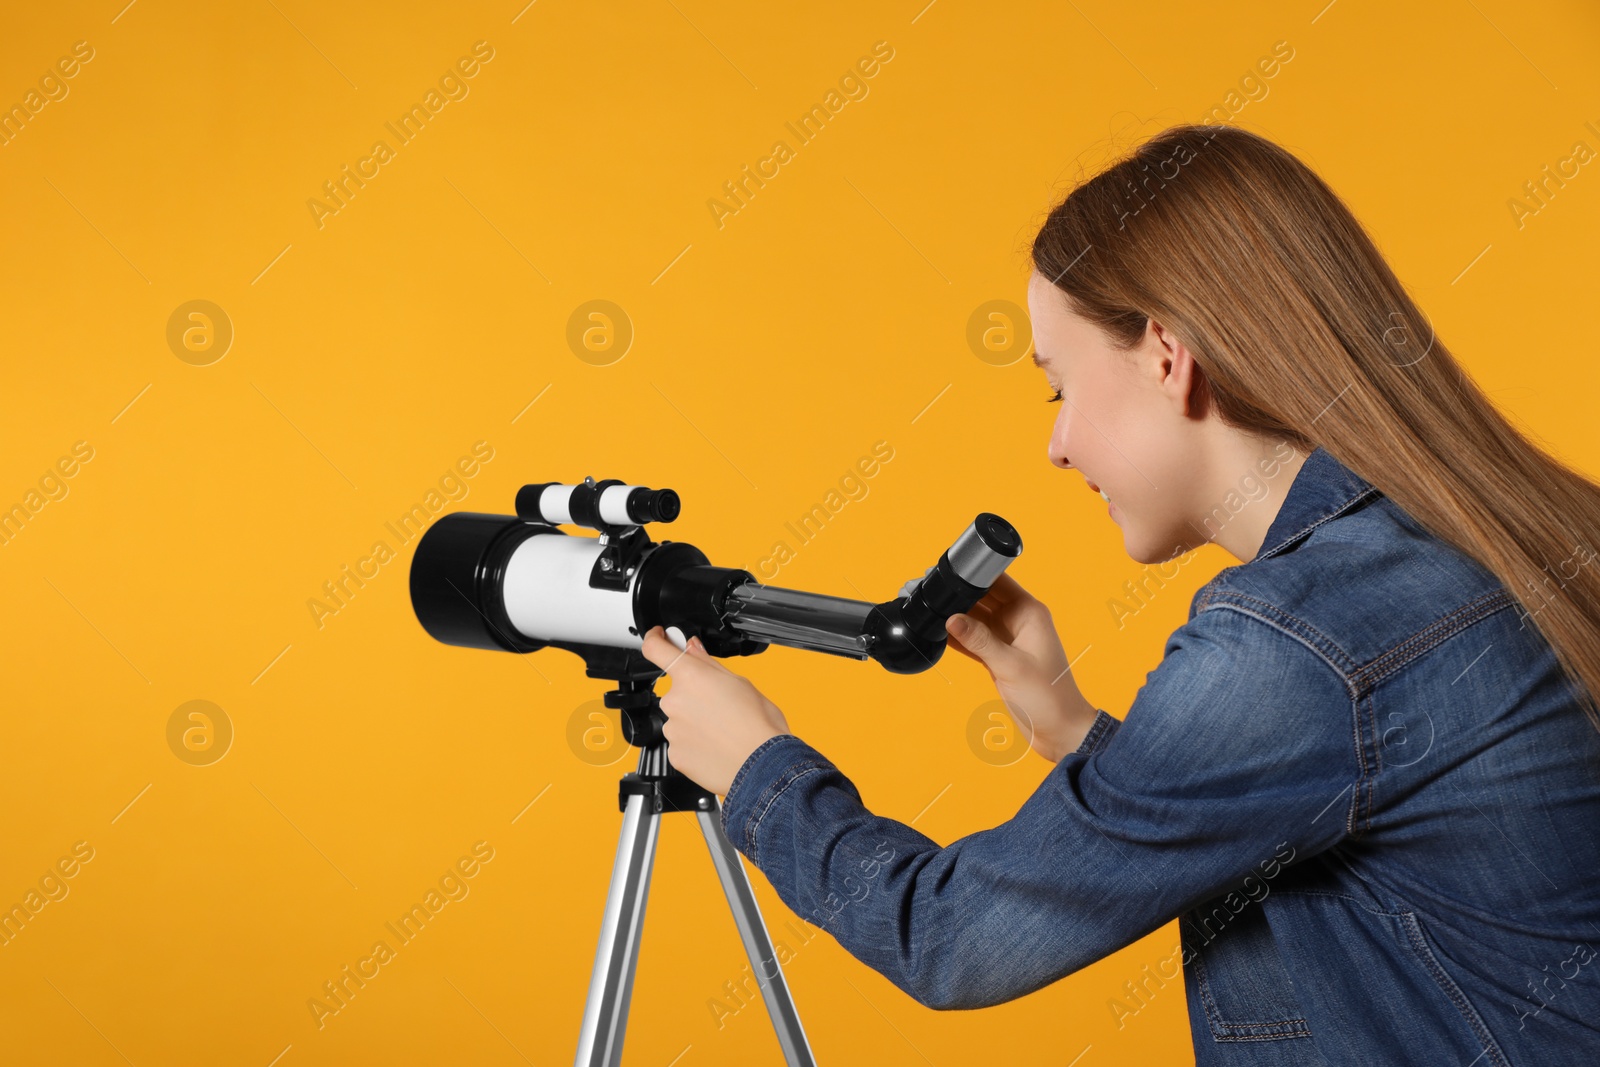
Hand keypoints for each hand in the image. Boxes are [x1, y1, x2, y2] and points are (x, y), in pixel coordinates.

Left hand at [638, 626, 792, 795]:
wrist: (762, 767)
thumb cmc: (758, 726)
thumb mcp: (741, 683)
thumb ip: (708, 665)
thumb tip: (693, 648)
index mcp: (691, 676)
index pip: (657, 649)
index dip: (655, 639)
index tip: (658, 637)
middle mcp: (675, 701)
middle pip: (677, 691)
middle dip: (694, 696)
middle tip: (720, 706)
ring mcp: (672, 730)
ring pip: (679, 719)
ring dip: (695, 722)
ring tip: (723, 732)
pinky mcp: (674, 755)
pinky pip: (681, 743)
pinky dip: (695, 744)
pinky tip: (716, 747)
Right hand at [945, 573, 1097, 761]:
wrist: (1058, 731)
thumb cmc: (1048, 697)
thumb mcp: (1011, 666)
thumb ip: (980, 641)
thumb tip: (951, 619)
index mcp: (1029, 613)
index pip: (997, 582)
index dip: (973, 574)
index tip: (946, 571)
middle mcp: (1017, 621)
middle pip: (981, 597)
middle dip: (957, 594)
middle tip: (928, 589)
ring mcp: (1006, 639)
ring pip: (973, 618)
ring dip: (953, 615)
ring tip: (927, 608)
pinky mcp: (997, 657)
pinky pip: (972, 640)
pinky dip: (956, 637)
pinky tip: (936, 632)